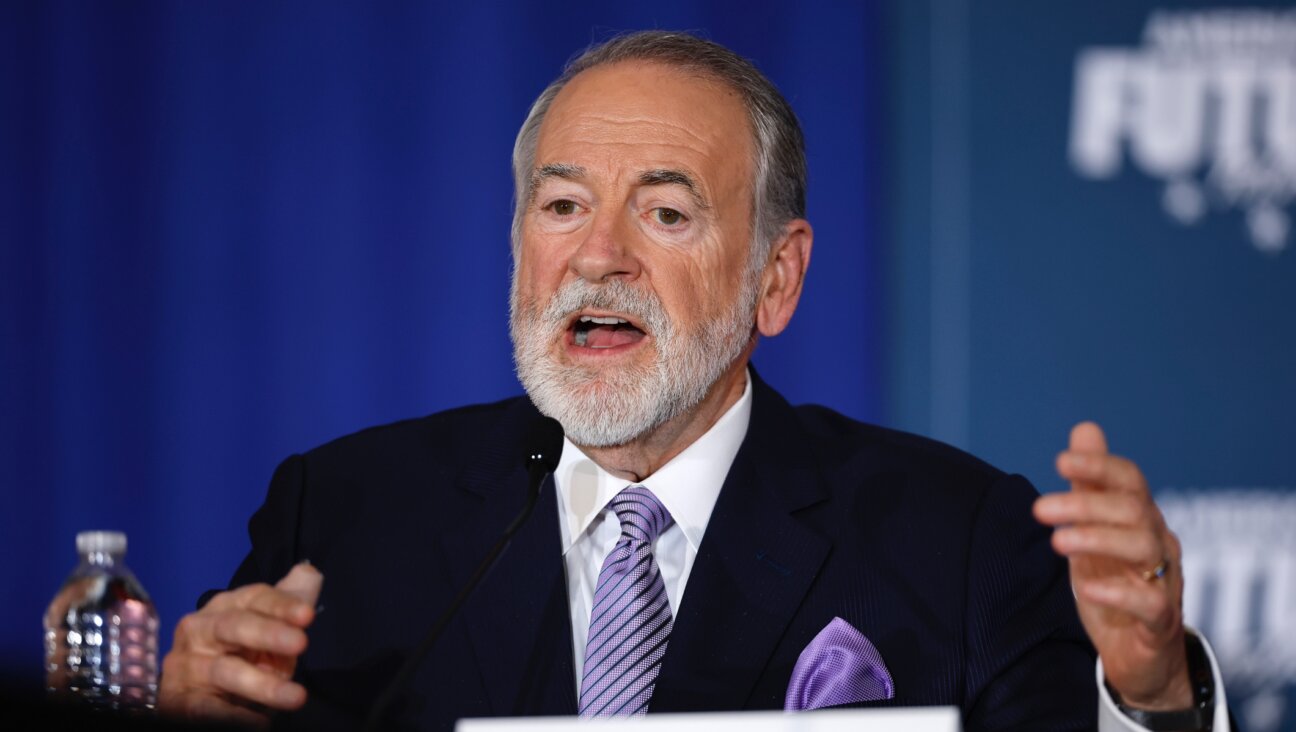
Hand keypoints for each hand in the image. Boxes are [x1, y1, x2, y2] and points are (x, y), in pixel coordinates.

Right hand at [159, 562, 322, 726]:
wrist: (201, 691)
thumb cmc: (244, 652)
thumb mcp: (270, 626)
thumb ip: (290, 600)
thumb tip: (310, 573)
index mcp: (225, 607)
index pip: (255, 599)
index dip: (281, 605)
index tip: (307, 615)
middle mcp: (199, 630)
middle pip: (233, 626)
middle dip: (268, 633)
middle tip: (301, 644)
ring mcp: (185, 665)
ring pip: (223, 671)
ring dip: (261, 685)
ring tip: (296, 697)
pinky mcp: (176, 699)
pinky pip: (202, 708)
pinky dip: (230, 716)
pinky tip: (257, 722)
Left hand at [1033, 422, 1192, 710]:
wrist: (1139, 654)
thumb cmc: (1116, 581)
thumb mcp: (1095, 529)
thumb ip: (1090, 483)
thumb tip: (1085, 428)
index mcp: (1140, 518)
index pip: (1130, 479)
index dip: (1099, 466)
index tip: (1060, 461)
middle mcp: (1158, 543)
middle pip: (1133, 508)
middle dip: (1085, 503)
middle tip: (1039, 509)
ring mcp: (1164, 581)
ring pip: (1145, 547)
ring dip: (1098, 538)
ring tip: (1057, 542)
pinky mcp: (1160, 621)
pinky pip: (1150, 603)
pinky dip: (1119, 593)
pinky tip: (1088, 589)